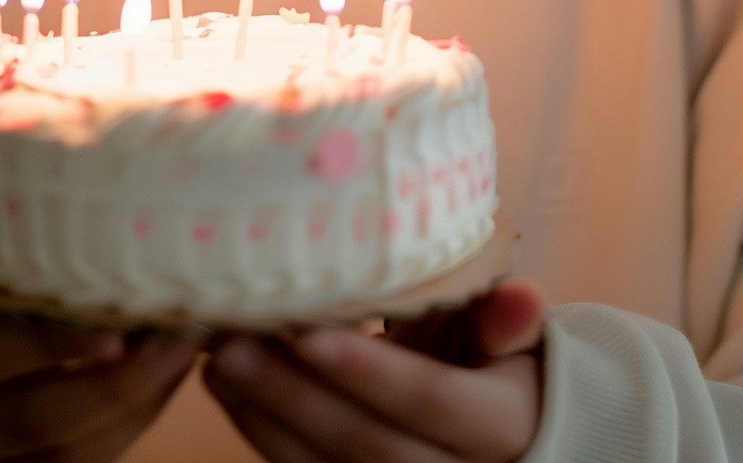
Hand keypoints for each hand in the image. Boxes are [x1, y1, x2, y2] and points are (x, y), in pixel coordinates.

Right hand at [0, 240, 198, 462]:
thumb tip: (21, 171)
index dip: (50, 343)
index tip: (116, 323)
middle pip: (33, 420)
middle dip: (115, 384)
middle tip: (178, 337)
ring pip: (62, 459)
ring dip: (133, 409)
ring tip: (185, 354)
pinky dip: (121, 434)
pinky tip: (158, 389)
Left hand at [204, 279, 545, 462]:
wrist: (511, 435)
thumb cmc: (498, 363)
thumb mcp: (514, 337)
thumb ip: (507, 319)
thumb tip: (520, 299)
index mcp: (505, 428)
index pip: (435, 403)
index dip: (374, 374)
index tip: (312, 336)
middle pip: (372, 444)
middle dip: (299, 396)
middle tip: (235, 344)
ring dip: (270, 416)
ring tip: (221, 361)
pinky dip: (268, 437)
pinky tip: (233, 393)